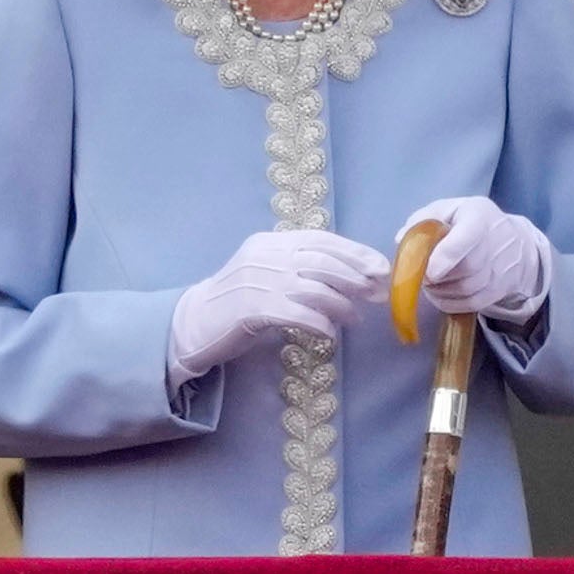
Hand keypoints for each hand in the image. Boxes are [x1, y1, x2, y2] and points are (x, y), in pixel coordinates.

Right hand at [172, 226, 392, 383]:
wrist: (193, 323)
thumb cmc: (237, 301)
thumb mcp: (266, 271)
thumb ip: (299, 266)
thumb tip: (351, 274)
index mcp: (271, 242)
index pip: (321, 239)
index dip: (354, 252)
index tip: (380, 267)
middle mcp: (265, 256)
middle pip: (322, 261)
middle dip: (355, 277)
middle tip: (377, 294)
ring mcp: (257, 281)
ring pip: (313, 287)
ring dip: (341, 304)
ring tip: (355, 318)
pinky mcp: (251, 309)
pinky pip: (297, 313)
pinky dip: (319, 323)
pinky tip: (330, 333)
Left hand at [396, 194, 553, 326]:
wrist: (513, 243)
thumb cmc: (469, 223)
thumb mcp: (447, 210)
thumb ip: (422, 220)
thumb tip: (401, 239)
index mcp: (479, 216)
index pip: (469, 235)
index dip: (447, 255)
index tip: (430, 271)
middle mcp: (496, 241)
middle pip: (468, 267)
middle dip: (439, 276)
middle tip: (422, 274)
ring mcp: (501, 269)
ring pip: (467, 289)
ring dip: (441, 290)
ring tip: (431, 281)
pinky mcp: (499, 290)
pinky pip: (470, 304)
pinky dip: (449, 302)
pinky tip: (441, 293)